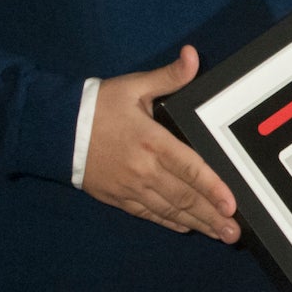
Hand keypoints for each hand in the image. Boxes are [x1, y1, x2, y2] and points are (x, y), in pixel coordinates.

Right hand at [80, 46, 238, 242]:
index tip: (231, 204)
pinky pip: (149, 214)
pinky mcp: (118, 197)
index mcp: (152, 141)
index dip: (212, 188)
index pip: (189, 168)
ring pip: (169, 210)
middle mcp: (143, 169)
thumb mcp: (135, 85)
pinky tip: (187, 228)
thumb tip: (194, 55)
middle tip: (234, 234)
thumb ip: (169, 76)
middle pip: (184, 197)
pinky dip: (170, 222)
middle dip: (211, 216)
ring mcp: (130, 187)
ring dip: (196, 224)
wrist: (56, 130)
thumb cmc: (98, 106)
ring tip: (219, 235)